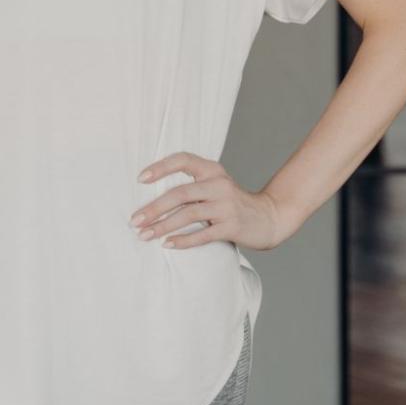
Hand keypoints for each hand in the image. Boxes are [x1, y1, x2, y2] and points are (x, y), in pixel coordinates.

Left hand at [129, 152, 292, 251]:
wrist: (270, 217)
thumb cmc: (233, 203)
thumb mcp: (216, 186)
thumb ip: (192, 186)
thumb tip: (151, 198)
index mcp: (213, 170)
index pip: (183, 160)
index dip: (161, 167)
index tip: (140, 179)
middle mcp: (219, 184)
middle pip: (180, 193)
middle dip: (154, 208)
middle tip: (135, 221)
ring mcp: (226, 206)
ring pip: (188, 215)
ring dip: (163, 226)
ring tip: (145, 235)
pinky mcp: (232, 226)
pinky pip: (203, 234)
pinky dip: (183, 240)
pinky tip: (168, 244)